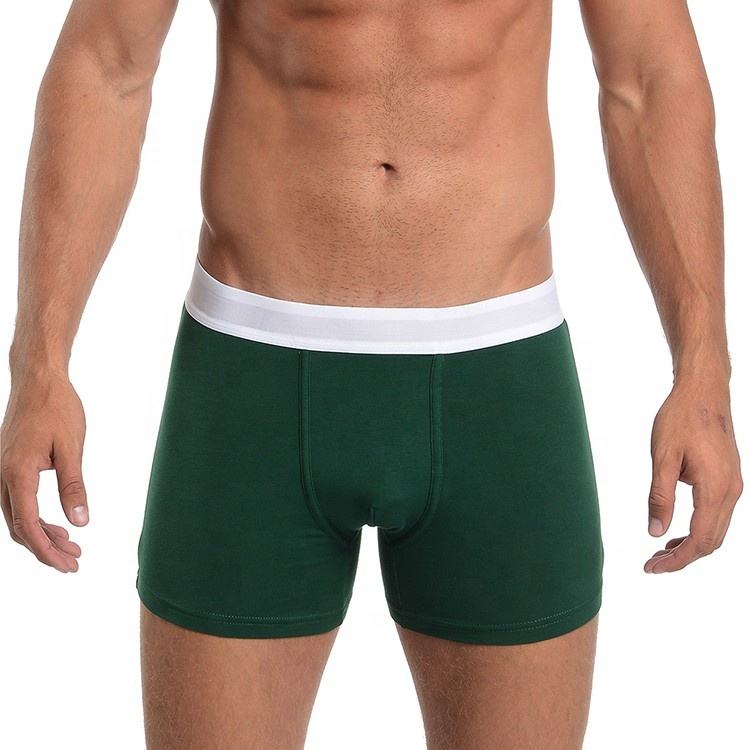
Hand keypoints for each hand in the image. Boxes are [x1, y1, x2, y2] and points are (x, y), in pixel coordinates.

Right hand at [1, 372, 86, 571]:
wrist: (37, 379)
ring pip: (18, 516)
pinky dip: (36, 517)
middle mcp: (3, 476)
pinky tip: (58, 524)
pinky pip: (18, 501)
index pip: (28, 525)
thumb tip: (80, 522)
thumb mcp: (71, 447)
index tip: (67, 564)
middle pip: (19, 527)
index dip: (46, 550)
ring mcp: (3, 471)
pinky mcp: (10, 466)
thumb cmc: (56, 408)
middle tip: (74, 562)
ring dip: (42, 535)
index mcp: (17, 473)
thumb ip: (74, 486)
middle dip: (46, 549)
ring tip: (71, 546)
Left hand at [644, 378, 742, 572]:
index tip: (652, 568)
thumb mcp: (662, 458)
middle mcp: (731, 491)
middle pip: (711, 542)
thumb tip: (655, 532)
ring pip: (716, 531)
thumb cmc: (680, 419)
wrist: (704, 393)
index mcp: (715, 488)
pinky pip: (717, 515)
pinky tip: (677, 531)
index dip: (677, 560)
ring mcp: (734, 486)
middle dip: (682, 558)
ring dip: (691, 545)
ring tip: (661, 551)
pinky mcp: (729, 479)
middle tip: (652, 564)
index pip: (700, 540)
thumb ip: (660, 497)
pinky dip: (699, 530)